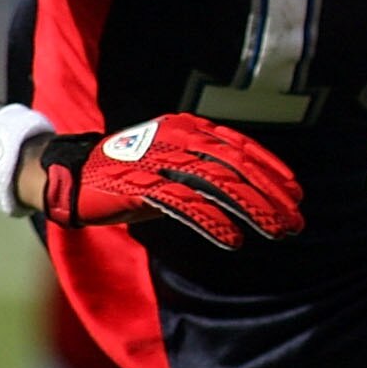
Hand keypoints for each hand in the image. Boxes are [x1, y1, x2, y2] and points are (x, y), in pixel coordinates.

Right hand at [36, 115, 305, 248]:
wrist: (71, 176)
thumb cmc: (128, 174)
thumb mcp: (173, 167)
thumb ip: (206, 173)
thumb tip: (250, 193)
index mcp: (188, 128)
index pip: (240, 146)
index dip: (271, 170)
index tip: (296, 193)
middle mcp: (177, 137)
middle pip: (236, 165)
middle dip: (271, 194)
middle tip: (295, 219)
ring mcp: (158, 159)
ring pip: (218, 183)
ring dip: (252, 209)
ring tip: (276, 231)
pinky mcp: (140, 183)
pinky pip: (184, 202)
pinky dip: (212, 221)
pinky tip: (234, 239)